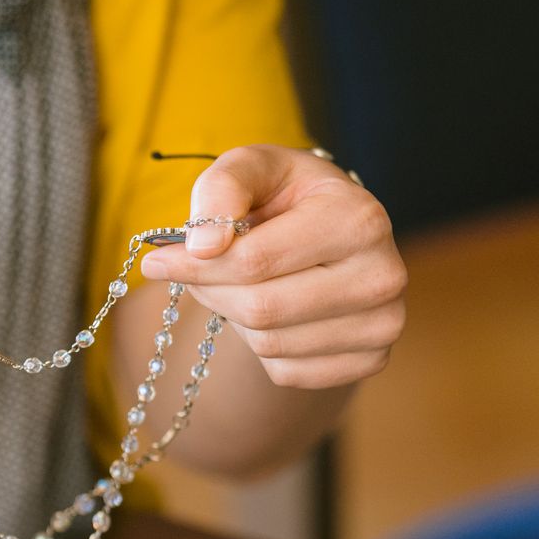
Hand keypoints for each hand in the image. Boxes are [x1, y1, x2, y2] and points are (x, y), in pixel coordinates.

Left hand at [137, 144, 406, 388]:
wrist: (332, 229)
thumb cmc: (285, 195)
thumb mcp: (252, 167)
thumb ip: (222, 189)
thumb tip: (202, 247)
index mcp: (358, 220)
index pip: (255, 260)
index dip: (193, 266)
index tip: (154, 262)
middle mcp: (383, 275)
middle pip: (261, 308)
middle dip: (211, 291)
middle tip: (192, 273)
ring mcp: (384, 324)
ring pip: (270, 343)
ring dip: (234, 316)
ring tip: (240, 283)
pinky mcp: (371, 360)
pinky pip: (287, 371)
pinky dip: (261, 346)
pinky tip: (272, 310)